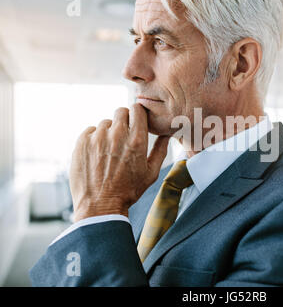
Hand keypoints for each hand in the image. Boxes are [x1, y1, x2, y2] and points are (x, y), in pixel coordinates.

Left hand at [69, 103, 169, 221]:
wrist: (100, 206)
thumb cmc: (128, 191)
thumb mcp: (151, 173)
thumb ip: (161, 150)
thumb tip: (166, 134)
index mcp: (137, 140)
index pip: (137, 109)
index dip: (138, 113)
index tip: (138, 121)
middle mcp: (117, 135)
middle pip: (121, 111)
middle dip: (125, 120)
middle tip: (124, 136)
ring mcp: (97, 138)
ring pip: (106, 123)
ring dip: (109, 131)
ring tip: (110, 150)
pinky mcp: (82, 143)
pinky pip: (90, 131)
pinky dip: (95, 138)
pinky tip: (98, 154)